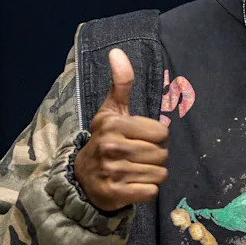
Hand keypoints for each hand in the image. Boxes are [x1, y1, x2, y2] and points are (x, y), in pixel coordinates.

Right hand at [73, 48, 168, 210]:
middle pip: (162, 154)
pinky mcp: (114, 194)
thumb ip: (120, 83)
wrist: (83, 178)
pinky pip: (152, 192)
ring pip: (159, 174)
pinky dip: (146, 191)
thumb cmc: (106, 139)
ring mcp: (112, 172)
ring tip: (134, 170)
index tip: (140, 139)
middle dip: (155, 156)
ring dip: (152, 174)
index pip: (162, 132)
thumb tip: (117, 51)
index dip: (156, 137)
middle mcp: (111, 147)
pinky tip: (132, 185)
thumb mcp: (111, 111)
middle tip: (137, 156)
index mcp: (113, 124)